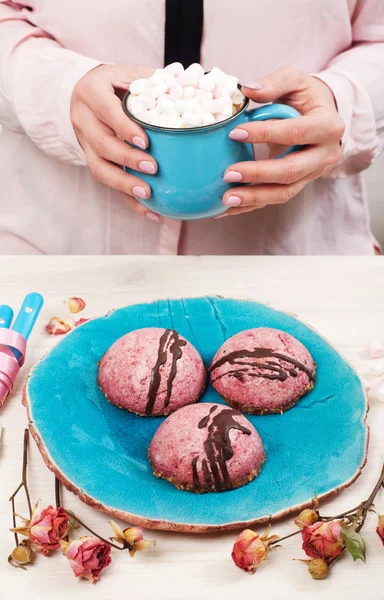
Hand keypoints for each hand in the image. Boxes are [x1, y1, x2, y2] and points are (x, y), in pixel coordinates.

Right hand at [71, 64, 159, 221]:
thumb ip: (152, 80)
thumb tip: (190, 87)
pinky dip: (129, 199)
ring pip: (99, 169)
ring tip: (148, 195)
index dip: (125, 128)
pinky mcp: (93, 160)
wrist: (82, 92)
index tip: (145, 142)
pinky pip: (109, 183)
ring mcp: (85, 143)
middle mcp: (83, 119)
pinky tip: (151, 212)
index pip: (107, 112)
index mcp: (91, 92)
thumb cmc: (115, 82)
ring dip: (123, 185)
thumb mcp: (128, 72)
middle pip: (101, 144)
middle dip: (126, 159)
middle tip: (153, 168)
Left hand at [220, 67, 344, 216]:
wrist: (323, 116)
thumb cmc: (306, 97)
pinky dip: (251, 205)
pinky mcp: (299, 185)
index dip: (266, 134)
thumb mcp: (295, 81)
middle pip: (291, 171)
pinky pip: (274, 198)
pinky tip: (228, 208)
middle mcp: (325, 155)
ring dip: (254, 198)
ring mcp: (313, 174)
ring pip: (284, 192)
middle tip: (228, 174)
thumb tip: (246, 89)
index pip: (296, 133)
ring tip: (226, 199)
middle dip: (258, 174)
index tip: (235, 133)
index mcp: (328, 126)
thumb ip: (273, 83)